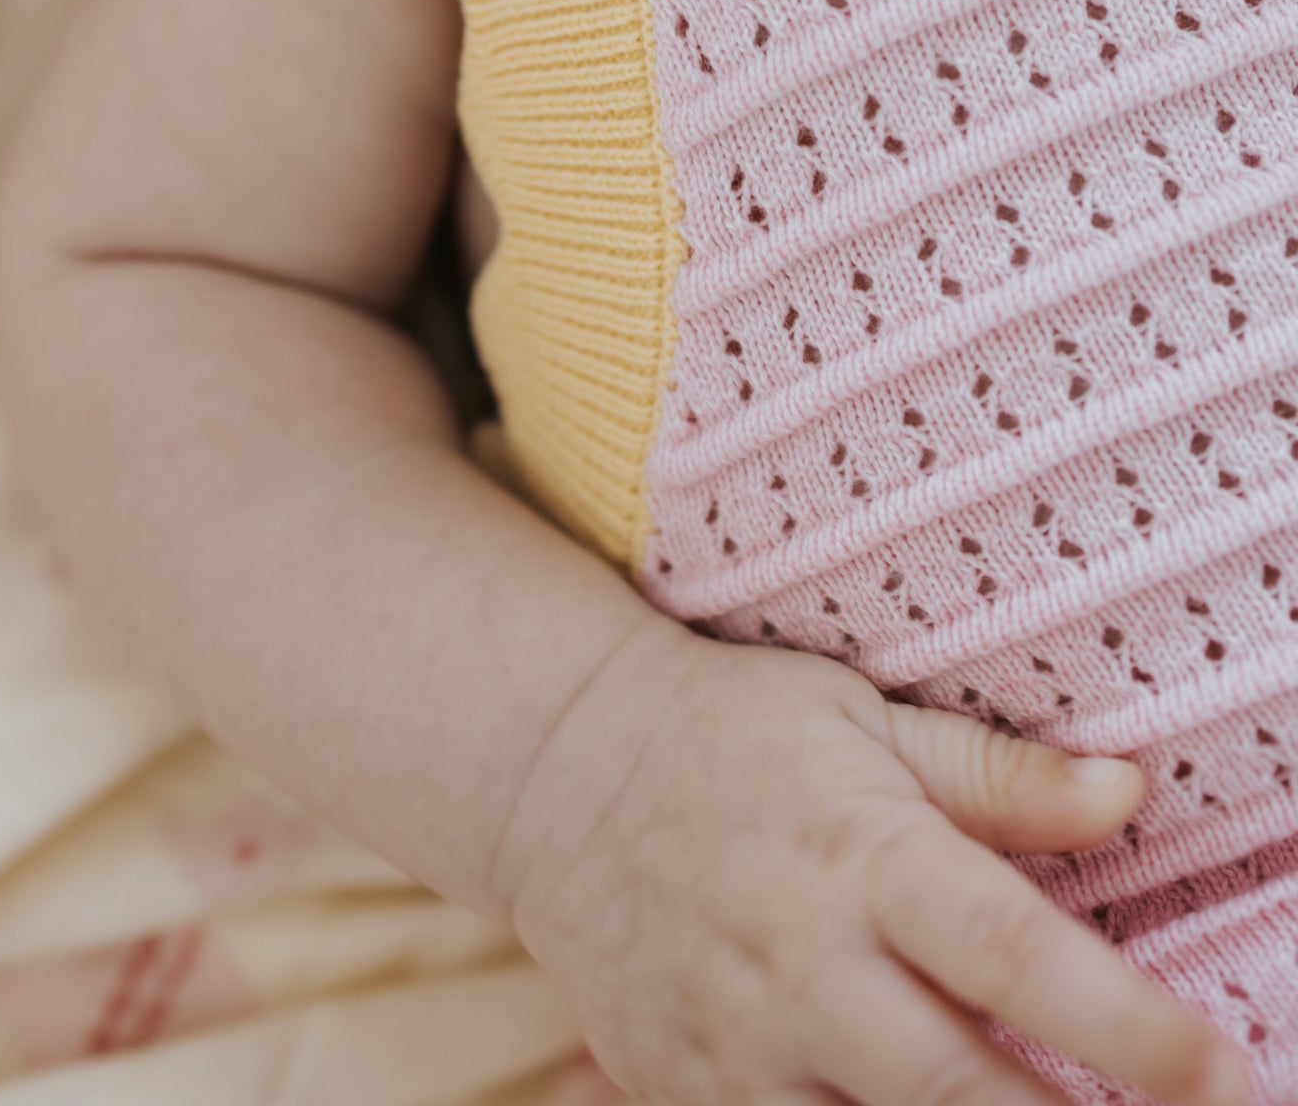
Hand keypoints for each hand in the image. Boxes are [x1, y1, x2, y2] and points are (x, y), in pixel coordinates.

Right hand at [500, 627, 1248, 1105]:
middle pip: (952, 1091)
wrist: (561, 772)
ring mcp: (737, 1046)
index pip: (1005, 949)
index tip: (1220, 1071)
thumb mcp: (859, 715)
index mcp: (858, 855)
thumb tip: (1129, 792)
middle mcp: (800, 963)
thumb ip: (994, 771)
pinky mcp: (686, 1096)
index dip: (1124, 1023)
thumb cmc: (732, 732)